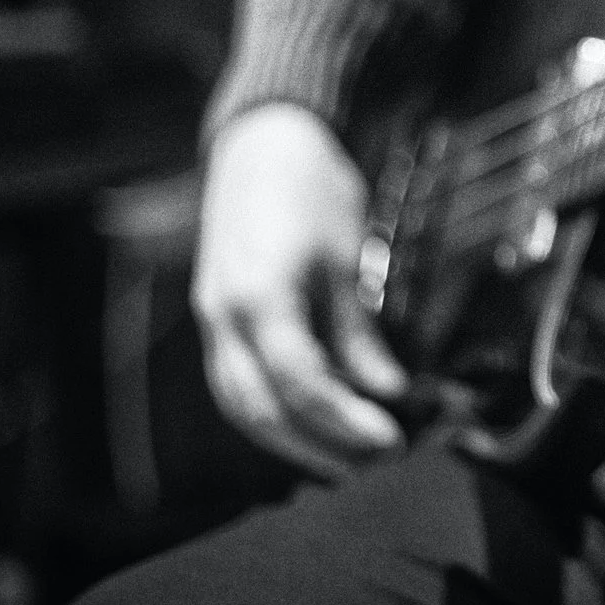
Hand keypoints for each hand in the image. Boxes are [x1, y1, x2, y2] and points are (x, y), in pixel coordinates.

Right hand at [191, 103, 407, 477]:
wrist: (261, 143)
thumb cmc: (310, 187)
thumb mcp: (345, 258)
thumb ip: (359, 333)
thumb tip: (389, 391)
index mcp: (259, 297)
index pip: (300, 382)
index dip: (346, 420)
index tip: (391, 438)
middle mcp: (224, 317)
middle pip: (263, 409)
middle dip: (320, 445)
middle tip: (377, 461)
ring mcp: (213, 320)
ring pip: (241, 406)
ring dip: (292, 442)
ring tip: (347, 461)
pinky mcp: (216, 320)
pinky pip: (236, 384)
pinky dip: (271, 415)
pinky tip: (311, 428)